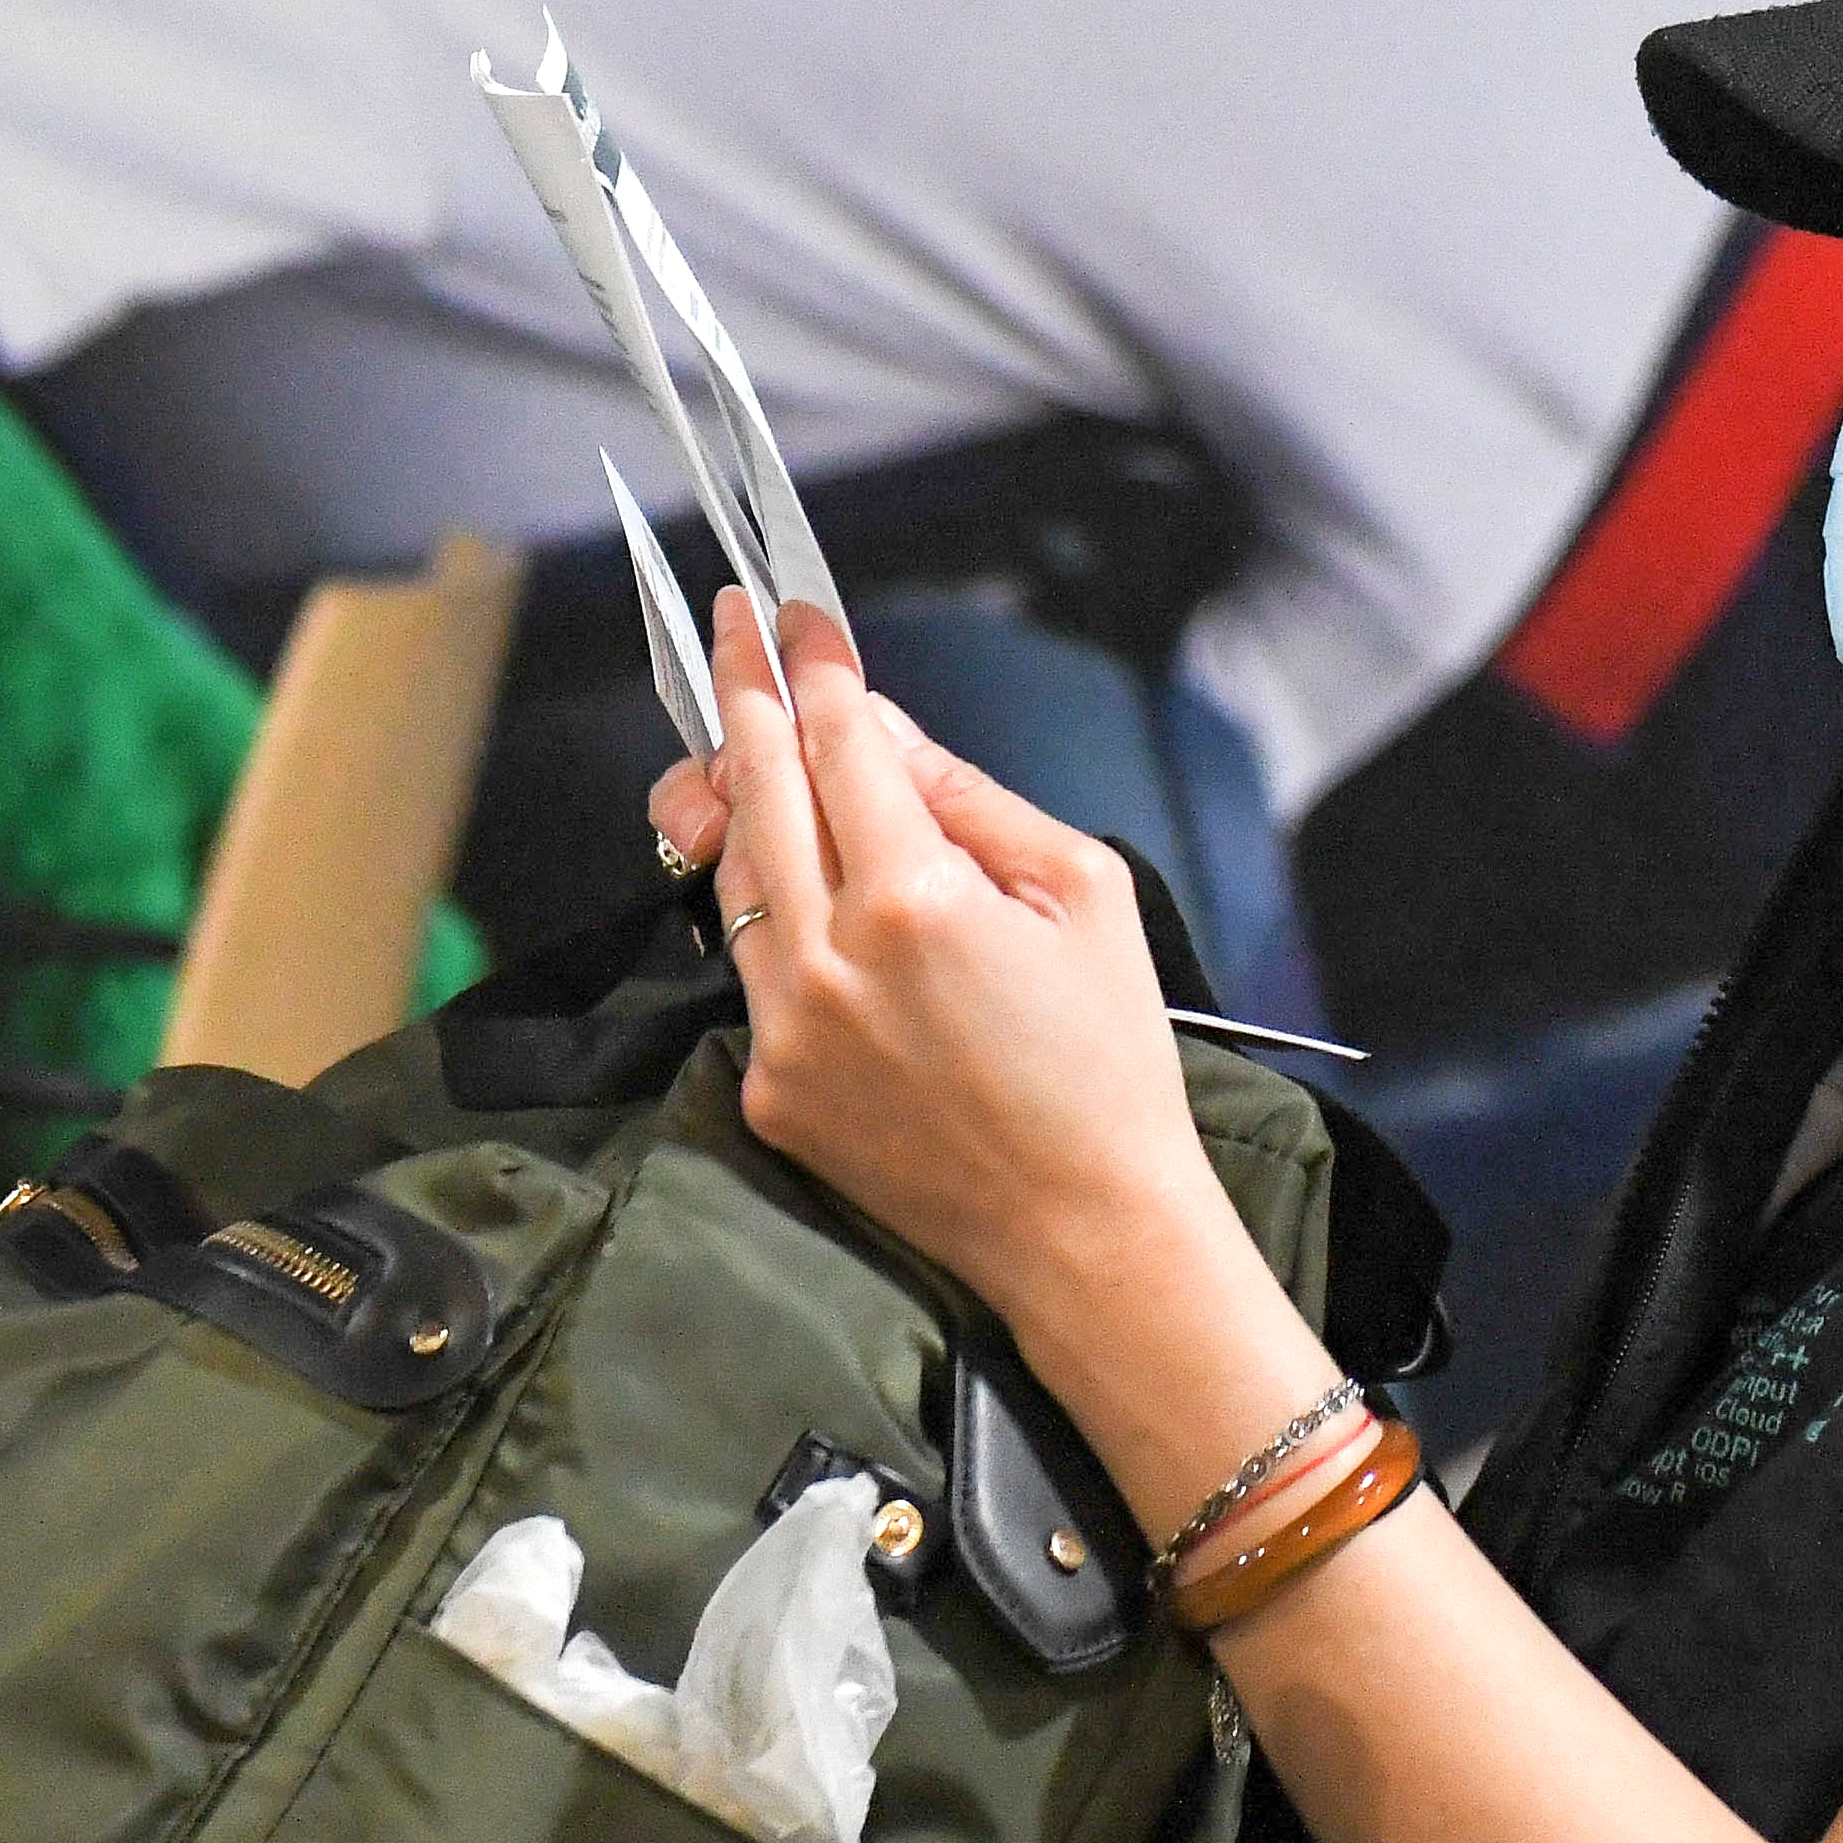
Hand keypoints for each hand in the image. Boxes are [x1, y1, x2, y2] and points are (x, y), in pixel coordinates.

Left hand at [651, 599, 1231, 1337]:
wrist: (1086, 1230)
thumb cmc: (1110, 1059)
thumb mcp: (1082, 895)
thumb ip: (973, 800)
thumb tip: (885, 733)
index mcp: (914, 898)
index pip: (837, 741)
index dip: (812, 665)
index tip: (794, 613)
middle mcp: (828, 957)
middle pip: (756, 788)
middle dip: (742, 694)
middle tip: (731, 633)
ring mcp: (785, 1029)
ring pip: (736, 877)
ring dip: (741, 801)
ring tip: (751, 744)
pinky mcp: (769, 1089)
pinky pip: (752, 969)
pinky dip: (772, 914)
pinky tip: (801, 885)